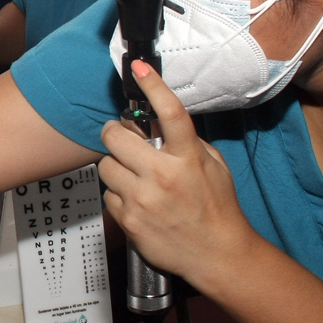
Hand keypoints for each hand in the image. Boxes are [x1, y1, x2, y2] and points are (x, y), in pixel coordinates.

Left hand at [97, 61, 255, 287]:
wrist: (217, 254)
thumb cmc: (217, 209)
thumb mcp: (213, 167)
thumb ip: (187, 144)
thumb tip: (157, 124)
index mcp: (188, 158)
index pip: (170, 112)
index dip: (153, 86)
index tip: (139, 68)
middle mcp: (163, 176)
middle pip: (115, 137)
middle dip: (115, 134)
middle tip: (121, 138)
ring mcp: (142, 199)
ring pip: (106, 166)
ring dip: (116, 166)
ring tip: (133, 176)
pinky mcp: (128, 220)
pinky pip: (109, 195)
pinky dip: (118, 195)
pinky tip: (137, 202)